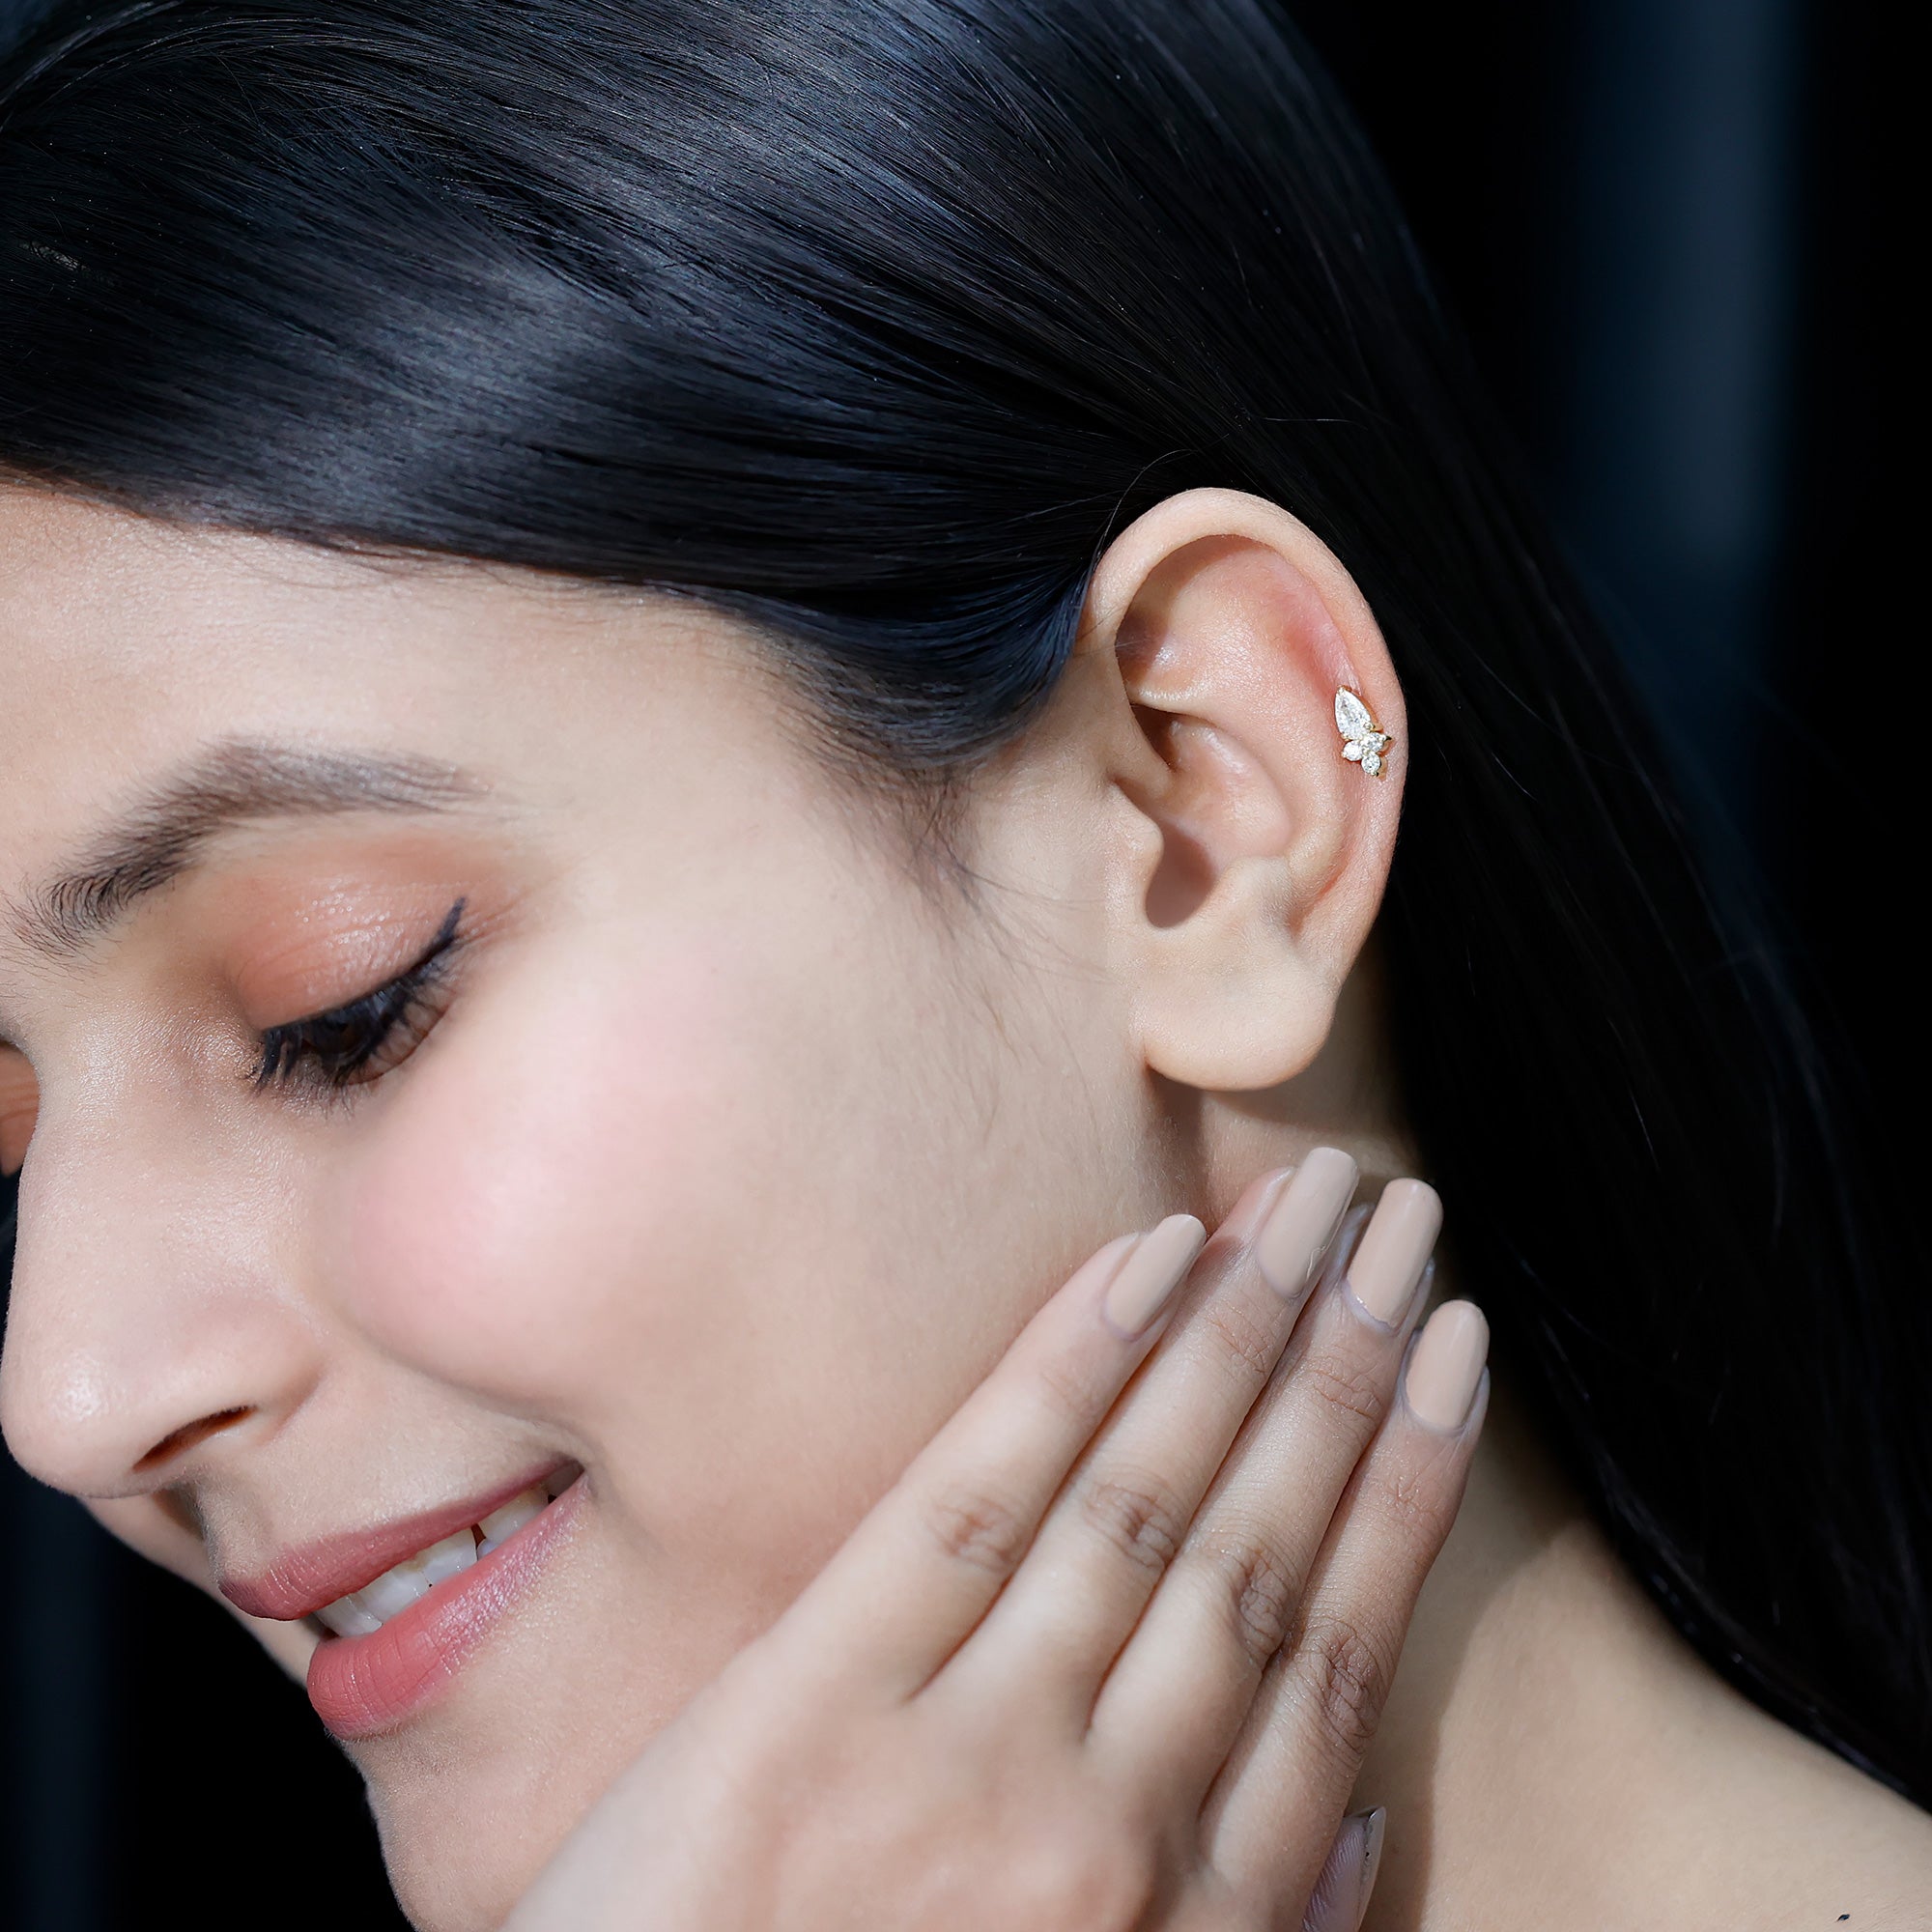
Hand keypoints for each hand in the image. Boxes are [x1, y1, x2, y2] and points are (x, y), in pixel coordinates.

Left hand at [506, 1152, 1488, 1931]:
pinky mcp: (818, 1699)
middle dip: (1342, 1366)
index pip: (1338, 1651)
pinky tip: (1144, 1258)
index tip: (1452, 1351)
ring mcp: (967, 1753)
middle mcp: (1112, 1825)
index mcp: (1197, 1921)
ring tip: (1310, 1205)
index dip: (1406, 1483)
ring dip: (1242, 1334)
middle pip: (1260, 1546)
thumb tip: (1356, 1817)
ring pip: (1146, 1501)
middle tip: (1402, 1218)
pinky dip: (1070, 1368)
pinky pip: (975, 1499)